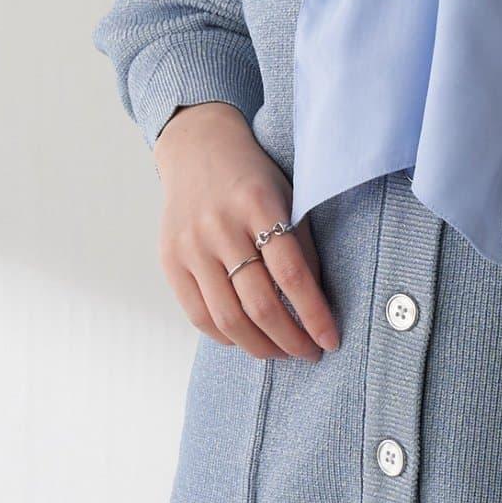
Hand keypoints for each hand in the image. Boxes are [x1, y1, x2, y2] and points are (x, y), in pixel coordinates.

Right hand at [153, 102, 338, 361]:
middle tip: (310, 353)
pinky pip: (199, 315)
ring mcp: (191, 245)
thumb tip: (317, 309)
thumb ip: (301, 247)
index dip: (314, 315)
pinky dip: (226, 336)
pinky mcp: (170, 260)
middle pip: (260, 303)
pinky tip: (247, 339)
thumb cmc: (253, 178)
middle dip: (291, 340)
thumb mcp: (288, 196)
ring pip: (228, 317)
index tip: (331, 340)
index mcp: (258, 204)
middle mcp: (220, 226)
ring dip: (261, 347)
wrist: (197, 149)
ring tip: (282, 352)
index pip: (292, 275)